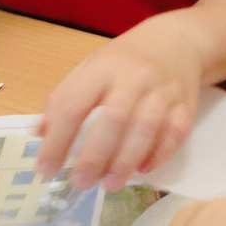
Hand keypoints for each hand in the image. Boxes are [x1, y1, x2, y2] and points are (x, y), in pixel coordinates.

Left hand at [36, 22, 202, 191]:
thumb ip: (64, 98)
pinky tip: (144, 168)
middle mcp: (134, 78)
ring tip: (110, 184)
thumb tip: (39, 134)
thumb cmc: (125, 60)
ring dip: (126, 160)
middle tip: (81, 183)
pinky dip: (160, 153)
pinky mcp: (186, 105)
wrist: (177, 41)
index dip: (57, 140)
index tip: (46, 169)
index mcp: (102, 69)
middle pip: (113, 119)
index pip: (74, 106)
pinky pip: (176, 133)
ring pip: (146, 128)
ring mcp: (163, 91)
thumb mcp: (90, 68)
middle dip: (95, 156)